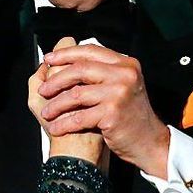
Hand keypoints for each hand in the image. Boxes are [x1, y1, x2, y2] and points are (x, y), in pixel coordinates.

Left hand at [39, 43, 169, 177]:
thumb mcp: (122, 84)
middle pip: (80, 70)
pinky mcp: (112, 114)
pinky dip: (64, 123)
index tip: (49, 59)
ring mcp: (119, 94)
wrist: (148, 141)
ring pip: (76, 94)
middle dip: (56, 80)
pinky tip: (55, 128)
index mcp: (125, 64)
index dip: (66, 54)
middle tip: (43, 90)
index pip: (90, 51)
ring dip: (56, 105)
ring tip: (46, 112)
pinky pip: (79, 117)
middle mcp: (124, 74)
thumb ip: (101, 70)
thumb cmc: (130, 114)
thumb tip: (68, 56)